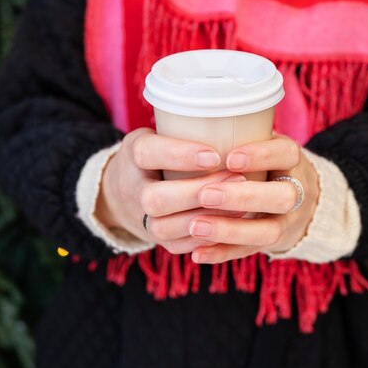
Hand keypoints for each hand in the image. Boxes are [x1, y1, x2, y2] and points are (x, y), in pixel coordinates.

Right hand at [95, 129, 244, 254]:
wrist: (124, 190)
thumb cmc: (158, 154)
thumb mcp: (162, 133)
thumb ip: (189, 131)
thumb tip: (243, 121)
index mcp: (134, 154)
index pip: (148, 153)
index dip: (180, 155)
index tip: (214, 155)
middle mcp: (131, 188)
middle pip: (155, 198)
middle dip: (197, 193)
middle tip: (238, 180)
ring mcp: (140, 217)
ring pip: (164, 227)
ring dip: (204, 219)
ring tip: (240, 206)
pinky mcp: (154, 239)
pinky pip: (176, 246)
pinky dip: (204, 240)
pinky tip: (230, 227)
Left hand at [188, 135, 319, 262]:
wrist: (299, 197)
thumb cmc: (264, 162)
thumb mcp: (262, 141)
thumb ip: (237, 135)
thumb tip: (186, 115)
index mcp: (291, 159)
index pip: (285, 154)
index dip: (260, 155)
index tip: (229, 158)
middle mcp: (296, 191)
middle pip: (282, 197)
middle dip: (243, 197)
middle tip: (205, 193)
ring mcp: (287, 222)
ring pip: (267, 232)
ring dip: (230, 229)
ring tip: (195, 226)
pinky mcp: (272, 244)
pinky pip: (249, 253)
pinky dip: (223, 253)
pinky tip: (197, 254)